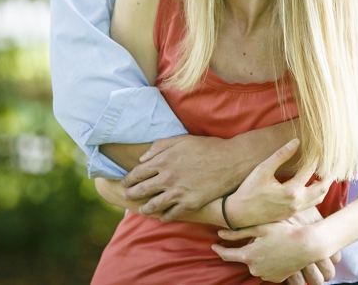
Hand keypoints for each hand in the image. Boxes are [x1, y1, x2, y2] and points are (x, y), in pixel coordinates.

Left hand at [121, 135, 248, 220]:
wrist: (232, 161)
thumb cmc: (207, 147)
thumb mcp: (182, 139)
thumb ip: (159, 146)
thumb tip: (141, 159)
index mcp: (163, 161)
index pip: (136, 174)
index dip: (128, 180)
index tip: (125, 183)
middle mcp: (167, 178)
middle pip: (140, 191)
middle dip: (130, 194)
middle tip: (128, 196)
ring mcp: (178, 192)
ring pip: (152, 206)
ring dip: (144, 209)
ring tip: (142, 209)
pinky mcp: (190, 204)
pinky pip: (170, 215)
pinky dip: (164, 216)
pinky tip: (163, 216)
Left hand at [212, 207, 340, 283]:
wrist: (307, 245)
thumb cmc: (284, 232)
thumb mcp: (260, 227)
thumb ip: (238, 232)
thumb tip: (219, 233)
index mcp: (248, 255)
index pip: (226, 255)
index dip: (219, 249)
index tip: (214, 244)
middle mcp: (254, 269)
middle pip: (244, 258)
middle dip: (247, 249)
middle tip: (258, 237)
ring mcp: (265, 276)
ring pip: (256, 264)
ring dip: (258, 255)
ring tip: (271, 243)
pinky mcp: (276, 279)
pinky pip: (267, 270)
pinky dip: (268, 262)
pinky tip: (277, 252)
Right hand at [224, 139, 331, 227]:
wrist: (239, 214)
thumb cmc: (249, 191)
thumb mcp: (263, 170)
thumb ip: (280, 156)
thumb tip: (296, 142)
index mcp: (291, 190)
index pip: (310, 170)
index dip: (317, 157)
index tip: (322, 147)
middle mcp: (297, 202)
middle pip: (322, 187)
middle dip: (330, 174)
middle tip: (338, 162)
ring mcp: (295, 210)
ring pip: (318, 197)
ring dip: (325, 184)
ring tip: (329, 172)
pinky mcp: (292, 214)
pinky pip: (311, 203)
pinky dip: (317, 193)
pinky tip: (315, 185)